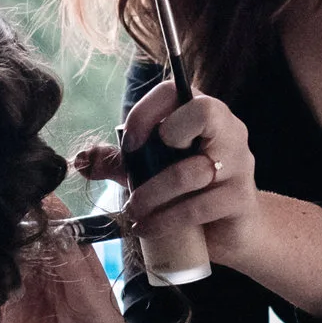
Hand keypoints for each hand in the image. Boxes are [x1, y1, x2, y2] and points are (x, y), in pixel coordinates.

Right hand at [0, 197, 156, 322]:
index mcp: (66, 254)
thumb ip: (73, 265)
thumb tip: (55, 226)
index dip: (33, 208)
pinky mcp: (4, 311)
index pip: (47, 222)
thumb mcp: (93, 298)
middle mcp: (40, 265)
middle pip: (17, 236)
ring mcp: (19, 286)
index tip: (16, 198)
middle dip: (4, 228)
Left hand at [116, 79, 263, 263]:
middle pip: (203, 112)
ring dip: (151, 194)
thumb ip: (120, 163)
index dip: (146, 112)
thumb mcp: (152, 172)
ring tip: (133, 210)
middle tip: (145, 168)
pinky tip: (146, 227)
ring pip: (190, 172)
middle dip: (168, 138)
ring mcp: (240, 165)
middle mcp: (229, 131)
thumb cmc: (191, 192)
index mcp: (205, 113)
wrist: (234, 231)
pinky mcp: (240, 199)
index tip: (128, 144)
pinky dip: (165, 220)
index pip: (175, 91)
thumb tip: (80, 160)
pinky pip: (198, 207)